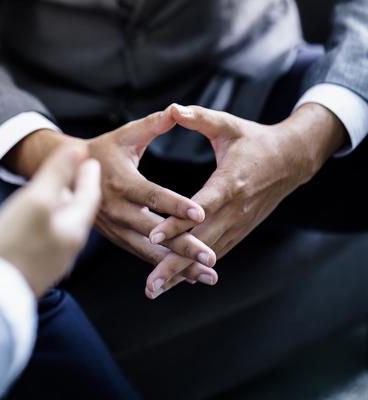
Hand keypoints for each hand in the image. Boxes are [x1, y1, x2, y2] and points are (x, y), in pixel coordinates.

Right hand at [0, 145, 100, 296]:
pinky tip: (34, 220)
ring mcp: (53, 260)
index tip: (89, 159)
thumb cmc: (14, 245)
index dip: (88, 174)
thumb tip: (79, 149)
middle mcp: (69, 246)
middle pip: (77, 211)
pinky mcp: (36, 268)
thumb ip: (58, 174)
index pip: (90, 195)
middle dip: (77, 190)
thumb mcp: (37, 200)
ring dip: (61, 205)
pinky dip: (47, 221)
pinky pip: (48, 237)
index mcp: (75, 228)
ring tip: (55, 192)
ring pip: (63, 224)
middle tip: (76, 172)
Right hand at [87, 108, 216, 279]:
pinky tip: (187, 275)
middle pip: (154, 231)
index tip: (201, 213)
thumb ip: (151, 125)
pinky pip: (141, 254)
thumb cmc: (102, 152)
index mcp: (121, 182)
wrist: (66, 176)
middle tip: (211, 259)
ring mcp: (116, 228)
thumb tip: (176, 110)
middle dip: (183, 246)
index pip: (152, 195)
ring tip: (207, 276)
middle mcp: (118, 210)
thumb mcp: (124, 136)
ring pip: (149, 250)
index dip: (175, 204)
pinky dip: (163, 266)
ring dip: (177, 265)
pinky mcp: (116, 238)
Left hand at [145, 103, 345, 298]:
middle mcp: (235, 210)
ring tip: (154, 290)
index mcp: (230, 182)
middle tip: (149, 285)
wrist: (291, 159)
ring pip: (206, 254)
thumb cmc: (254, 140)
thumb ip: (200, 118)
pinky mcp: (239, 231)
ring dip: (180, 274)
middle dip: (173, 264)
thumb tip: (173, 108)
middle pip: (201, 242)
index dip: (177, 222)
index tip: (154, 235)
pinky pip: (214, 253)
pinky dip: (195, 269)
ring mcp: (238, 224)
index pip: (200, 207)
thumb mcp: (229, 126)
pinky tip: (174, 282)